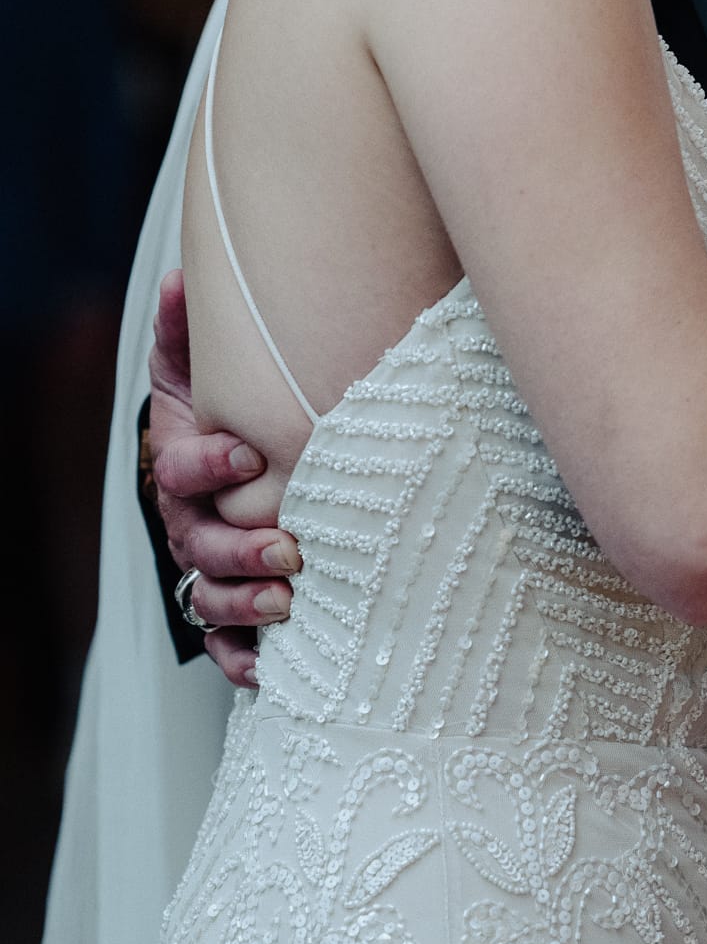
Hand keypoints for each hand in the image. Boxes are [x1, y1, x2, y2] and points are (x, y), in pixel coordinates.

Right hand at [148, 269, 297, 688]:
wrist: (221, 465)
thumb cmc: (218, 415)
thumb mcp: (198, 370)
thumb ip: (190, 332)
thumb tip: (184, 277)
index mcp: (181, 466)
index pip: (181, 469)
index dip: (208, 465)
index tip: (249, 456)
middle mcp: (189, 525)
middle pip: (200, 545)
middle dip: (240, 550)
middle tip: (288, 547)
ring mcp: (205, 571)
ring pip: (211, 599)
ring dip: (246, 604)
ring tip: (287, 602)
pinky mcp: (228, 611)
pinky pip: (226, 646)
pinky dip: (246, 659)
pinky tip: (273, 666)